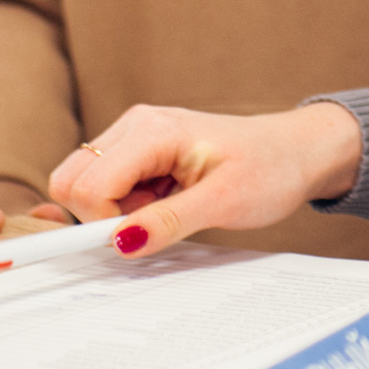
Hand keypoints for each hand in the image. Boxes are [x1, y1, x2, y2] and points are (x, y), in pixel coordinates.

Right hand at [47, 102, 363, 258]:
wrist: (297, 151)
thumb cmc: (270, 167)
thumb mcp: (225, 202)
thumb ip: (169, 221)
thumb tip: (121, 242)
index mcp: (152, 130)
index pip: (89, 185)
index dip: (102, 222)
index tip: (129, 243)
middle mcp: (135, 125)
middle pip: (72, 180)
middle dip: (101, 214)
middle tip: (152, 222)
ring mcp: (135, 136)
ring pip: (85, 184)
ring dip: (116, 210)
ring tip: (168, 208)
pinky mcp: (139, 151)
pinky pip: (106, 185)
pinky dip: (126, 204)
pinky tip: (165, 201)